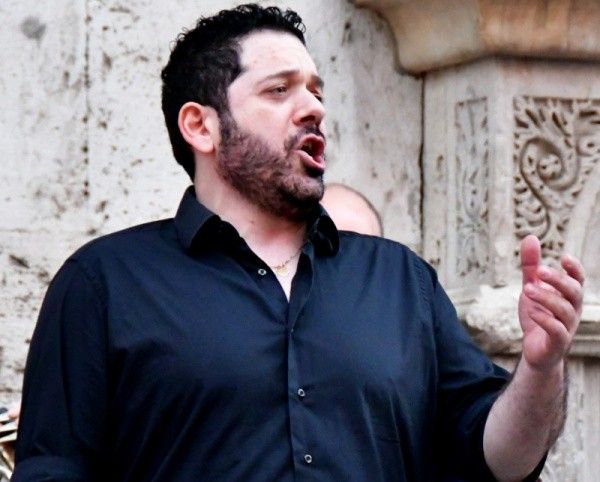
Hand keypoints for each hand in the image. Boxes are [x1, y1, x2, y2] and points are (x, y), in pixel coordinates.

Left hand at [518, 235, 584, 371]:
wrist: (535, 350)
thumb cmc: (538, 315)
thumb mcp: (531, 286)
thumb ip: (531, 265)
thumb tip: (530, 237)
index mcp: (568, 296)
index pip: (578, 280)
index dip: (575, 269)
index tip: (564, 257)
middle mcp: (572, 310)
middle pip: (574, 292)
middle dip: (558, 280)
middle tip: (540, 271)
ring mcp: (567, 327)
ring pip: (565, 310)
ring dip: (547, 298)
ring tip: (527, 289)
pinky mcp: (557, 342)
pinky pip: (558, 331)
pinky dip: (546, 320)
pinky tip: (532, 312)